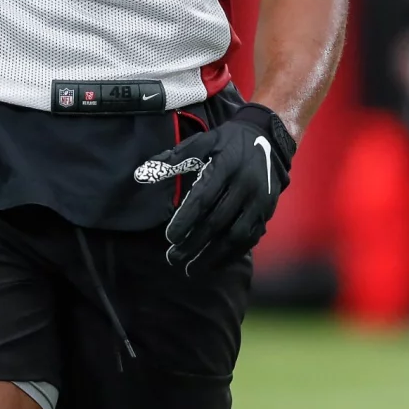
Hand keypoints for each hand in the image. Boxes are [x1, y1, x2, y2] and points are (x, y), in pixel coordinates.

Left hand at [134, 103, 295, 274]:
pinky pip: (250, 239)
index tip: (170, 237)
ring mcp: (260, 200)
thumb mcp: (201, 141)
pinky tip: (214, 264)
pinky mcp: (267, 211)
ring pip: (236, 236)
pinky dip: (232, 255)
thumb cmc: (227, 142)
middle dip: (194, 243)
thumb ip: (172, 159)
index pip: (203, 198)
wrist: (268, 138)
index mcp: (226, 166)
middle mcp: (245, 185)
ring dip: (212, 256)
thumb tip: (140, 175)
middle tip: (173, 258)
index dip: (186, 220)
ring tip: (191, 269)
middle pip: (217, 221)